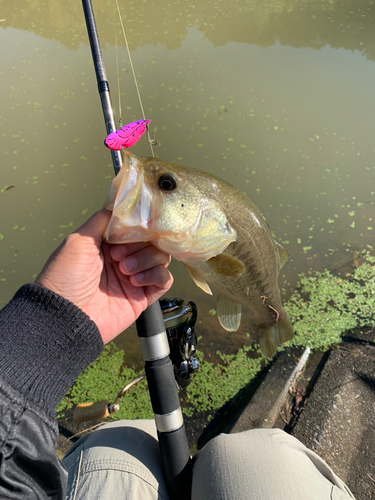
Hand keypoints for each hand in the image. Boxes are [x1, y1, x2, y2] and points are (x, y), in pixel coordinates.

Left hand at [35, 209, 172, 343]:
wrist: (66, 316)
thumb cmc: (66, 278)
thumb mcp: (78, 240)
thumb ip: (101, 220)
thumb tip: (119, 206)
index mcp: (108, 245)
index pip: (136, 227)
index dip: (136, 226)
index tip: (131, 230)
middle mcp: (123, 259)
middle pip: (151, 240)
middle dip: (138, 245)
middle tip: (117, 256)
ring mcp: (134, 277)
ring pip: (160, 257)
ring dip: (146, 259)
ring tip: (125, 270)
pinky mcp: (143, 296)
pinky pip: (164, 280)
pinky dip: (155, 275)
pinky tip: (135, 281)